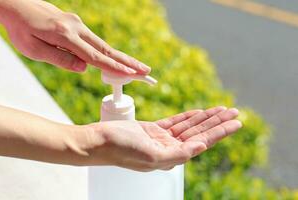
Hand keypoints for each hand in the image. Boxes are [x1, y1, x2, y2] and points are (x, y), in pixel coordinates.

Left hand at [0, 0, 149, 73]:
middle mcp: (76, 28)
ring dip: (122, 57)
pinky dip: (107, 53)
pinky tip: (115, 60)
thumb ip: (60, 59)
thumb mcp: (34, 49)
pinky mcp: (77, 24)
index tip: (131, 75)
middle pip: (107, 49)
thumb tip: (84, 68)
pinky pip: (95, 42)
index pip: (95, 57)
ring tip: (137, 68)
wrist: (15, 4)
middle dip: (129, 62)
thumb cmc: (20, 28)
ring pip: (103, 45)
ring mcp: (78, 24)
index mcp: (65, 36)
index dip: (114, 67)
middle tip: (146, 71)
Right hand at [75, 106, 241, 170]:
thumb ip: (178, 153)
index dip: (220, 131)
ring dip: (205, 117)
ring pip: (189, 125)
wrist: (100, 141)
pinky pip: (175, 121)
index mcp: (171, 157)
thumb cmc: (122, 149)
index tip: (235, 122)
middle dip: (217, 122)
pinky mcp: (153, 129)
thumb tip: (201, 146)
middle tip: (234, 111)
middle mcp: (170, 148)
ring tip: (221, 109)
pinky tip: (198, 112)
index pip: (202, 142)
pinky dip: (187, 116)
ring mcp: (162, 138)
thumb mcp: (151, 156)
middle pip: (199, 132)